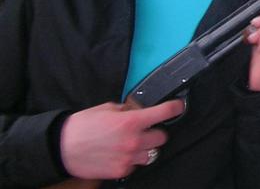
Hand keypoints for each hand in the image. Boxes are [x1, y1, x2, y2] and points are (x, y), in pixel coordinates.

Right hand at [60, 99, 183, 178]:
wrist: (61, 147)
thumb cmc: (83, 125)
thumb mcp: (108, 108)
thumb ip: (128, 111)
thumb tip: (140, 111)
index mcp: (132, 121)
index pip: (164, 112)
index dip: (175, 108)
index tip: (178, 106)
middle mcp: (134, 140)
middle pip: (162, 137)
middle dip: (155, 132)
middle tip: (145, 130)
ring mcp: (128, 158)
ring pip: (151, 154)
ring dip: (145, 148)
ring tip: (130, 144)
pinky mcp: (120, 171)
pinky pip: (135, 165)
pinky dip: (131, 160)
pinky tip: (120, 154)